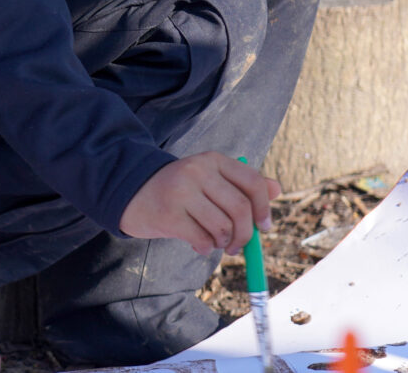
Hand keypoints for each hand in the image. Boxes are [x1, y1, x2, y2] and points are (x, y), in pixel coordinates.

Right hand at [120, 152, 280, 254]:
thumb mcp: (209, 179)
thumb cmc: (178, 190)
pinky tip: (197, 244)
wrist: (130, 192)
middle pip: (240, 208)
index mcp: (212, 160)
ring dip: (223, 242)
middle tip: (238, 246)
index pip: (252, 183)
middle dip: (245, 234)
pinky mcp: (169, 214)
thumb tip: (277, 189)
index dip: (264, 208)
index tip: (264, 226)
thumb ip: (241, 184)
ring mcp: (181, 192)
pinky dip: (205, 247)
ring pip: (222, 226)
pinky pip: (202, 239)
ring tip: (215, 243)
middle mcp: (197, 171)